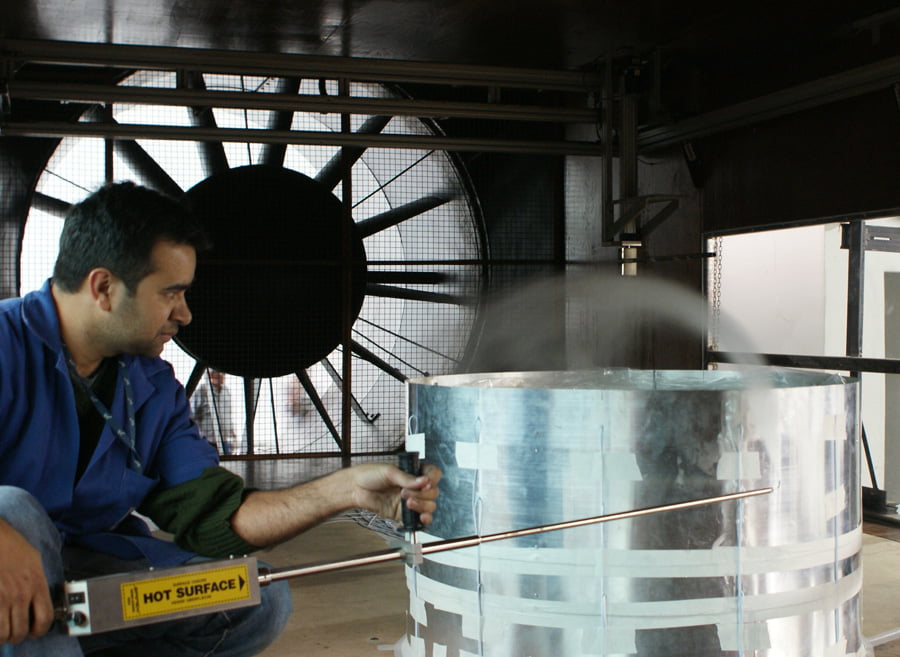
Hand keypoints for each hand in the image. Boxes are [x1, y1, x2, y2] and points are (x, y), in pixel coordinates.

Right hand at [0, 520, 53, 644]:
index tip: (35, 631)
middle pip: (21, 630)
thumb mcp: (34, 560)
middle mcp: (21, 594)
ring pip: (5, 632)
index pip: (45, 618)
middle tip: (15, 633)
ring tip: (2, 631)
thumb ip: (38, 579)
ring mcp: (3, 598)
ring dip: (3, 635)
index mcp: (37, 583)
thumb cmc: (11, 544)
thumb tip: (39, 594)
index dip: (40, 630)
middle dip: (18, 636)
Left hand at [350, 463, 441, 525]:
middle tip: (405, 492)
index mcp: (414, 472)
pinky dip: (423, 520)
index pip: (433, 474)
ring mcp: (411, 501)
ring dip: (422, 505)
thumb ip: (406, 478)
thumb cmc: (370, 475)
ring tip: (407, 502)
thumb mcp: (389, 472)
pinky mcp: (404, 514)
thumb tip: (424, 481)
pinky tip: (421, 518)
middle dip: (423, 494)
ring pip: (429, 506)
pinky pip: (419, 519)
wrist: (355, 489)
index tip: (425, 482)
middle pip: (433, 493)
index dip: (432, 479)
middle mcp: (415, 487)